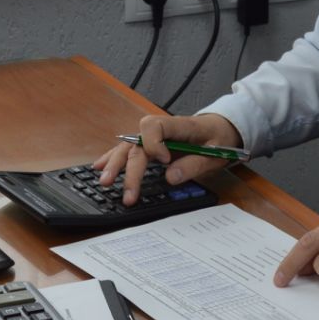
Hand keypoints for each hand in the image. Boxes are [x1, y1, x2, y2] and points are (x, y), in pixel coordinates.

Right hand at [94, 113, 241, 205]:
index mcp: (178, 125)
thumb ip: (194, 164)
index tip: (164, 162)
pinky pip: (128, 149)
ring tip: (105, 182)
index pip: (155, 126)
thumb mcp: (215, 153)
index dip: (155, 144)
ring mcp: (152, 137)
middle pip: (138, 145)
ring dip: (115, 165)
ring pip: (128, 148)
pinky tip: (98, 166)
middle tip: (128, 194)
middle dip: (130, 169)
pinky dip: (113, 157)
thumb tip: (170, 177)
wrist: (220, 127)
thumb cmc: (218, 138)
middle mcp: (160, 129)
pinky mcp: (149, 145)